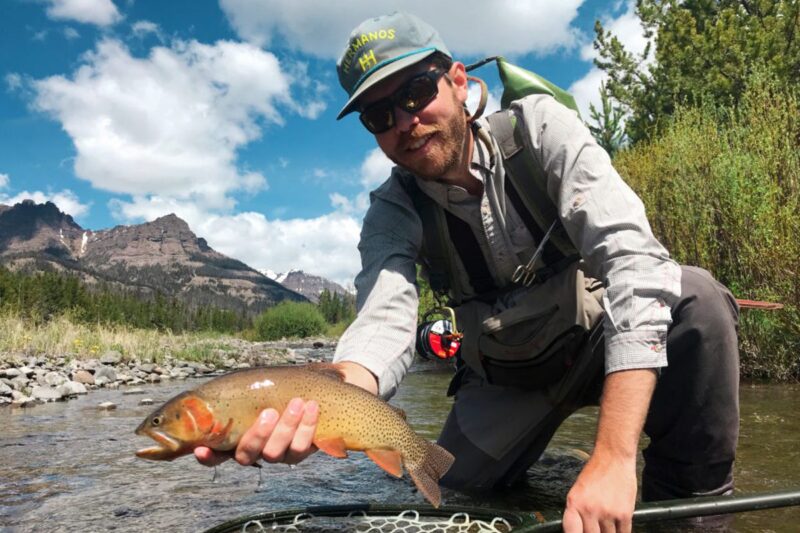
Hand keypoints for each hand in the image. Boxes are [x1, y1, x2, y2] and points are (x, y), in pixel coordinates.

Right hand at [194, 397, 318, 466]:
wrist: (310, 393)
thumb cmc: (276, 388)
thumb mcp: (259, 387)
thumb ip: (244, 389)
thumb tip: (229, 382)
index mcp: (235, 436)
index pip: (214, 454)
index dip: (207, 456)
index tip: (201, 449)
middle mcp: (251, 450)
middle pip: (246, 454)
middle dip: (258, 434)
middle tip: (269, 412)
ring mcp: (274, 455)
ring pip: (274, 452)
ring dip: (287, 426)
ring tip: (298, 403)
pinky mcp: (296, 454)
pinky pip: (300, 448)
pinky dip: (307, 426)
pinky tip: (312, 407)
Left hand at [562, 453, 636, 532]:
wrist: (614, 458)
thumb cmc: (595, 473)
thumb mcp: (577, 491)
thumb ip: (576, 513)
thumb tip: (578, 531)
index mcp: (574, 504)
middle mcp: (589, 510)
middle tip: (596, 528)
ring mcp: (608, 513)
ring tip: (607, 524)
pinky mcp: (625, 514)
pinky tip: (618, 528)